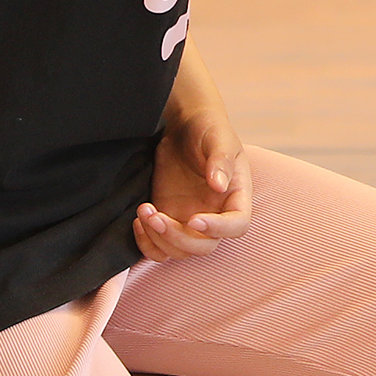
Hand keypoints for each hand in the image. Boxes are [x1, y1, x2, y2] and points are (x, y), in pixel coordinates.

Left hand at [138, 76, 253, 261]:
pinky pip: (159, 248)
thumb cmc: (207, 127)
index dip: (218, 229)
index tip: (195, 219)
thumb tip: (219, 186)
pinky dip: (146, 243)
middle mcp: (215, 214)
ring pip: (179, 251)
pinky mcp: (168, 219)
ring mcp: (190, 220)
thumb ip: (221, 160)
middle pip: (204, 247)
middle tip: (155, 215)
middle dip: (178, 237)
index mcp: (235, 196)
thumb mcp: (218, 137)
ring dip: (158, 239)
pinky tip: (138, 220)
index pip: (237, 225)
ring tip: (144, 210)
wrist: (183, 125)